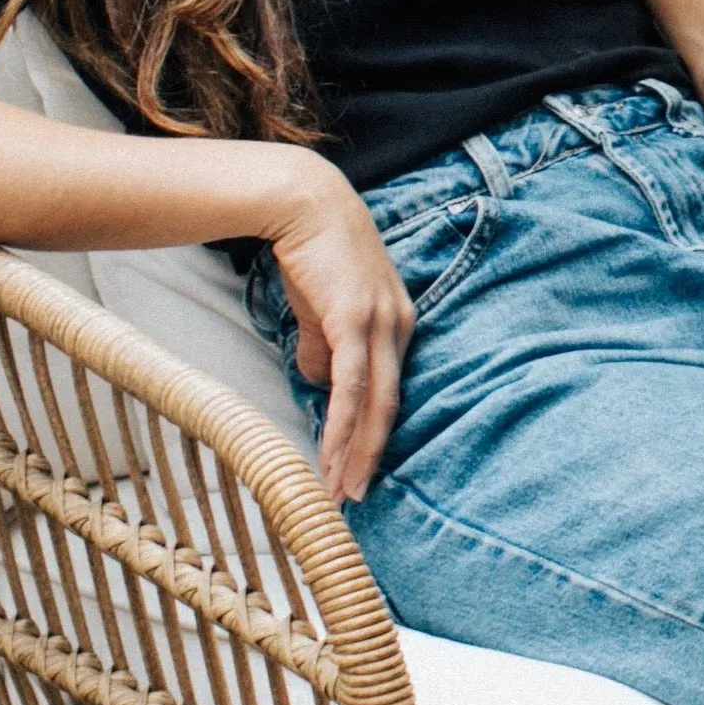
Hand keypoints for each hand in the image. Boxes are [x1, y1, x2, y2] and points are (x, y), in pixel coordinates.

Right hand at [257, 154, 415, 502]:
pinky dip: (344, 423)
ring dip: (356, 451)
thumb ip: (325, 347)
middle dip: (372, 457)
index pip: (390, 392)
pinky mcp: (356, 319)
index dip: (375, 435)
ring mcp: (381, 322)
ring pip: (375, 402)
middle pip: (391, 406)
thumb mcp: (323, 309)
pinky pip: (352, 384)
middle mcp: (399, 326)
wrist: (304, 203)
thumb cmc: (313, 254)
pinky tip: (334, 453)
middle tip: (355, 501)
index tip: (359, 472)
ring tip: (342, 492)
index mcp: (397, 325)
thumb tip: (319, 385)